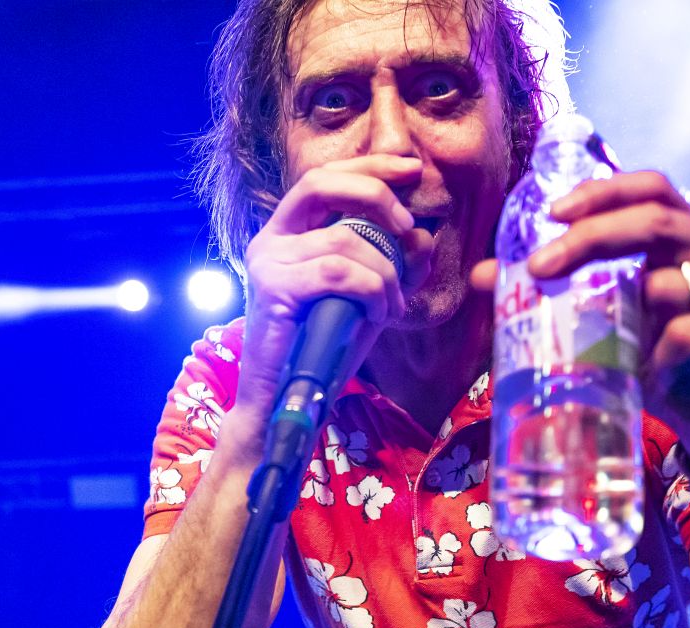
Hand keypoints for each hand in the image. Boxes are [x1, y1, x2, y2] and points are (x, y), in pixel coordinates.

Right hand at [236, 154, 433, 417]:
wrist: (285, 401)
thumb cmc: (323, 351)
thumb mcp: (369, 300)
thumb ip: (394, 268)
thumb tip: (423, 237)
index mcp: (288, 234)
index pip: (324, 178)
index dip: (368, 165)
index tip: (411, 168)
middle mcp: (270, 239)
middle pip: (320, 183)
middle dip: (374, 193)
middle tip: (408, 225)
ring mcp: (266, 261)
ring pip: (344, 242)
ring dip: (384, 273)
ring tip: (391, 305)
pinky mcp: (271, 287)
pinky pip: (338, 273)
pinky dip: (371, 291)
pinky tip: (377, 316)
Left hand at [472, 170, 689, 475]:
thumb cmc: (665, 364)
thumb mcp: (612, 325)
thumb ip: (561, 296)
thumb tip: (483, 277)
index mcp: (688, 238)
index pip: (653, 188)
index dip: (604, 192)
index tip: (552, 213)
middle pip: (658, 221)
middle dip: (590, 239)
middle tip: (538, 269)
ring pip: (670, 284)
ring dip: (626, 319)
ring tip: (610, 351)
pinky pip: (686, 336)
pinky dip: (656, 360)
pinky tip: (653, 380)